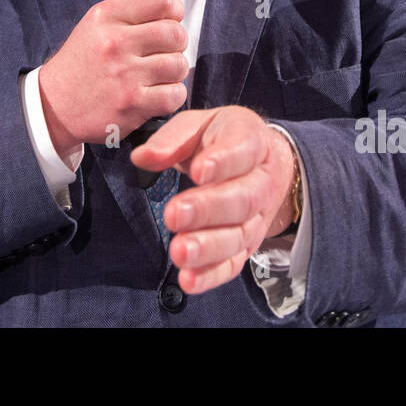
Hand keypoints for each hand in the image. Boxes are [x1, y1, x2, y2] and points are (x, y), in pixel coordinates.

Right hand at [38, 0, 188, 158]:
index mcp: (106, 17)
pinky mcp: (133, 104)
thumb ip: (130, 15)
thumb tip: (172, 13)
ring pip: (179, 64)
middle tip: (163, 52)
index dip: (174, 10)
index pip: (161, 0)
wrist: (54, 106)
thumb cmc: (81, 64)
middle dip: (176, 44)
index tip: (170, 20)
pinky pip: (176, 94)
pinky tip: (156, 94)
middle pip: (176, 34)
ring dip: (174, 71)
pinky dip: (172, 95)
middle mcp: (115, 42)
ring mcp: (125, 75)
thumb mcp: (94, 25)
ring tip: (157, 74)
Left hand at [130, 105, 297, 294]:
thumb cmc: (221, 140)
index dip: (222, 161)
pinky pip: (233, 264)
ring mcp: (257, 217)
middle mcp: (261, 181)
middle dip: (208, 209)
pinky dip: (211, 275)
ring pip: (239, 235)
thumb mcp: (199, 125)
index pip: (242, 150)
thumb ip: (172, 139)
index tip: (197, 171)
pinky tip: (188, 280)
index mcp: (251, 141)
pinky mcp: (247, 246)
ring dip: (208, 247)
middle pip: (242, 198)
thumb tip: (142, 157)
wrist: (263, 162)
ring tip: (179, 251)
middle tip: (175, 213)